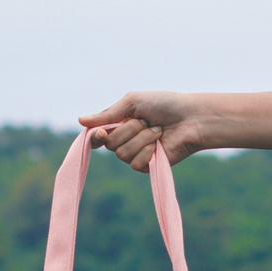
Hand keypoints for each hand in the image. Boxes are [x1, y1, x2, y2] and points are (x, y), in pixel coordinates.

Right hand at [78, 91, 211, 171]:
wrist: (190, 118)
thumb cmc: (164, 105)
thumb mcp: (133, 103)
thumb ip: (108, 114)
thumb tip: (80, 120)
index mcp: (119, 125)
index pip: (97, 136)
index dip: (96, 137)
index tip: (101, 133)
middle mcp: (124, 141)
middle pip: (110, 144)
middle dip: (129, 129)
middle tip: (145, 121)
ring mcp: (135, 155)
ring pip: (123, 154)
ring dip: (142, 138)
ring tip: (157, 130)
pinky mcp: (147, 167)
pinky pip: (136, 164)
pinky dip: (148, 151)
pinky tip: (160, 144)